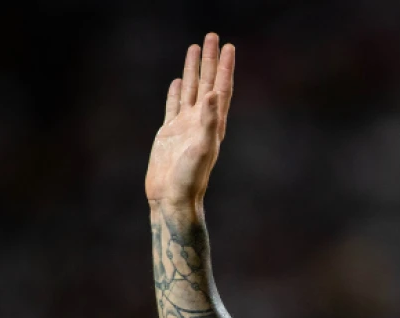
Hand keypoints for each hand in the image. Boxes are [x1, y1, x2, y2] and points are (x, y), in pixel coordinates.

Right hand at [145, 33, 234, 205]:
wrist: (173, 199)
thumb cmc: (190, 179)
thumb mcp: (202, 149)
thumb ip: (207, 122)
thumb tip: (212, 94)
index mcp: (212, 124)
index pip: (221, 88)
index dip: (225, 67)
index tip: (229, 46)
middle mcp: (201, 121)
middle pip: (207, 83)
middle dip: (210, 60)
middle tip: (212, 36)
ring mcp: (185, 126)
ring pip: (191, 90)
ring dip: (194, 70)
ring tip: (195, 48)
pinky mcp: (170, 133)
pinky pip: (174, 105)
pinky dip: (176, 91)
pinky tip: (178, 81)